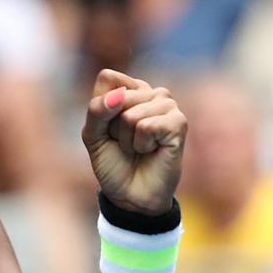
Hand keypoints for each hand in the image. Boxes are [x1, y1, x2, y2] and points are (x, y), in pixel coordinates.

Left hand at [81, 70, 187, 215]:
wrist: (129, 195)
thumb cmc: (113, 162)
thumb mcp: (92, 135)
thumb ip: (97, 110)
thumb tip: (119, 95)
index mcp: (132, 90)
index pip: (108, 78)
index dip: (101, 108)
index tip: (108, 128)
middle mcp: (153, 94)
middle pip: (119, 96)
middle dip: (113, 127)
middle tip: (124, 143)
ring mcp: (168, 107)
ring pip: (131, 114)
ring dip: (126, 139)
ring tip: (137, 148)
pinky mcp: (179, 123)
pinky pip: (146, 126)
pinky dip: (140, 144)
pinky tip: (150, 151)